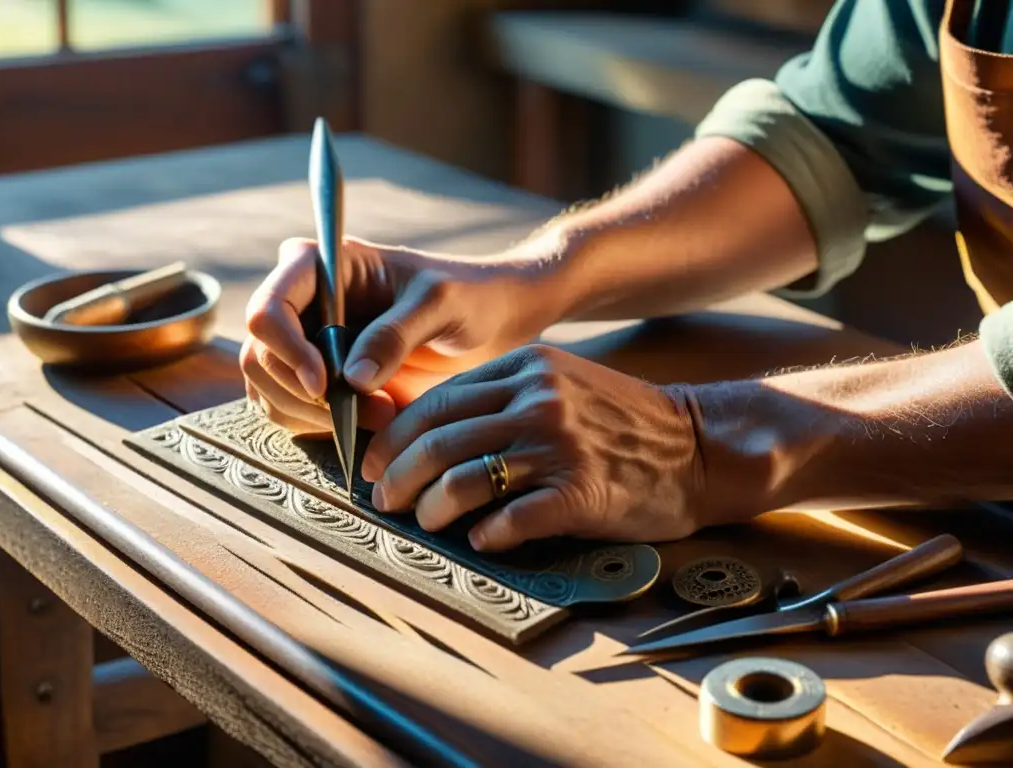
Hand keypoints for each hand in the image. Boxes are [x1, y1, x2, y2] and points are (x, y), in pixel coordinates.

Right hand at [240, 237, 563, 434]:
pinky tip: (367, 422)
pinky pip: (289, 410)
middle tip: (374, 413)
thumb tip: (351, 379)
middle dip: (309, 395)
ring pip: (268, 389)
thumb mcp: (440, 304)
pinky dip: (319, 426)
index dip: (287, 351)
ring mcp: (302, 340)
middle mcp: (301, 301)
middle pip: (262, 357)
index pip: (269, 308)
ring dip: (315, 416)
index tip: (326, 385)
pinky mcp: (314, 377)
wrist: (490, 320)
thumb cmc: (469, 295)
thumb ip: (396, 334)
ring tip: (382, 418)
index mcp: (320, 265)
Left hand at [361, 344, 707, 550]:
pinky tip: (480, 540)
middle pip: (438, 440)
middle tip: (383, 500)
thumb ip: (501, 399)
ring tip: (425, 521)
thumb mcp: (560, 384)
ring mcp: (560, 445)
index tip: (374, 465)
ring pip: (463, 479)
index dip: (393, 438)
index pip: (435, 402)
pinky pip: (512, 518)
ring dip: (431, 508)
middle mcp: (538, 400)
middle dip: (396, 476)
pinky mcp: (582, 490)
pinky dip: (486, 534)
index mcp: (526, 370)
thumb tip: (429, 434)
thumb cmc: (621, 421)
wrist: (698, 445)